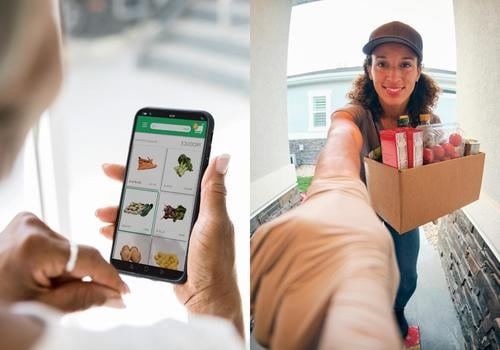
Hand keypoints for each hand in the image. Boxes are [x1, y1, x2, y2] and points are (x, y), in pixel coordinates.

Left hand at [0, 212, 128, 311]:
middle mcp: (31, 226)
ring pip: (67, 250)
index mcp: (35, 245)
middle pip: (77, 254)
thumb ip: (84, 299)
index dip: (109, 277)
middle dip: (83, 278)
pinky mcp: (24, 225)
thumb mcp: (43, 309)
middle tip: (78, 300)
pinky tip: (41, 278)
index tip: (123, 292)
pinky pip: (55, 245)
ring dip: (68, 271)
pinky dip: (56, 264)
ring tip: (47, 290)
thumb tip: (113, 296)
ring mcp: (26, 223)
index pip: (88, 258)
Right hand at [96, 155, 242, 336]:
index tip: (141, 154)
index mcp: (201, 204)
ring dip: (121, 210)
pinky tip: (110, 231)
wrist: (206, 298)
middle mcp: (186, 214)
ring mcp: (173, 230)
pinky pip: (139, 233)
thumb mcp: (214, 223)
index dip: (158, 164)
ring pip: (143, 213)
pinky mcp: (163, 246)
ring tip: (104, 212)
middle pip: (154, 191)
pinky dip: (123, 231)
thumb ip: (214, 192)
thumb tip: (222, 158)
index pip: (176, 177)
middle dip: (131, 183)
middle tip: (112, 172)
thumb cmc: (216, 263)